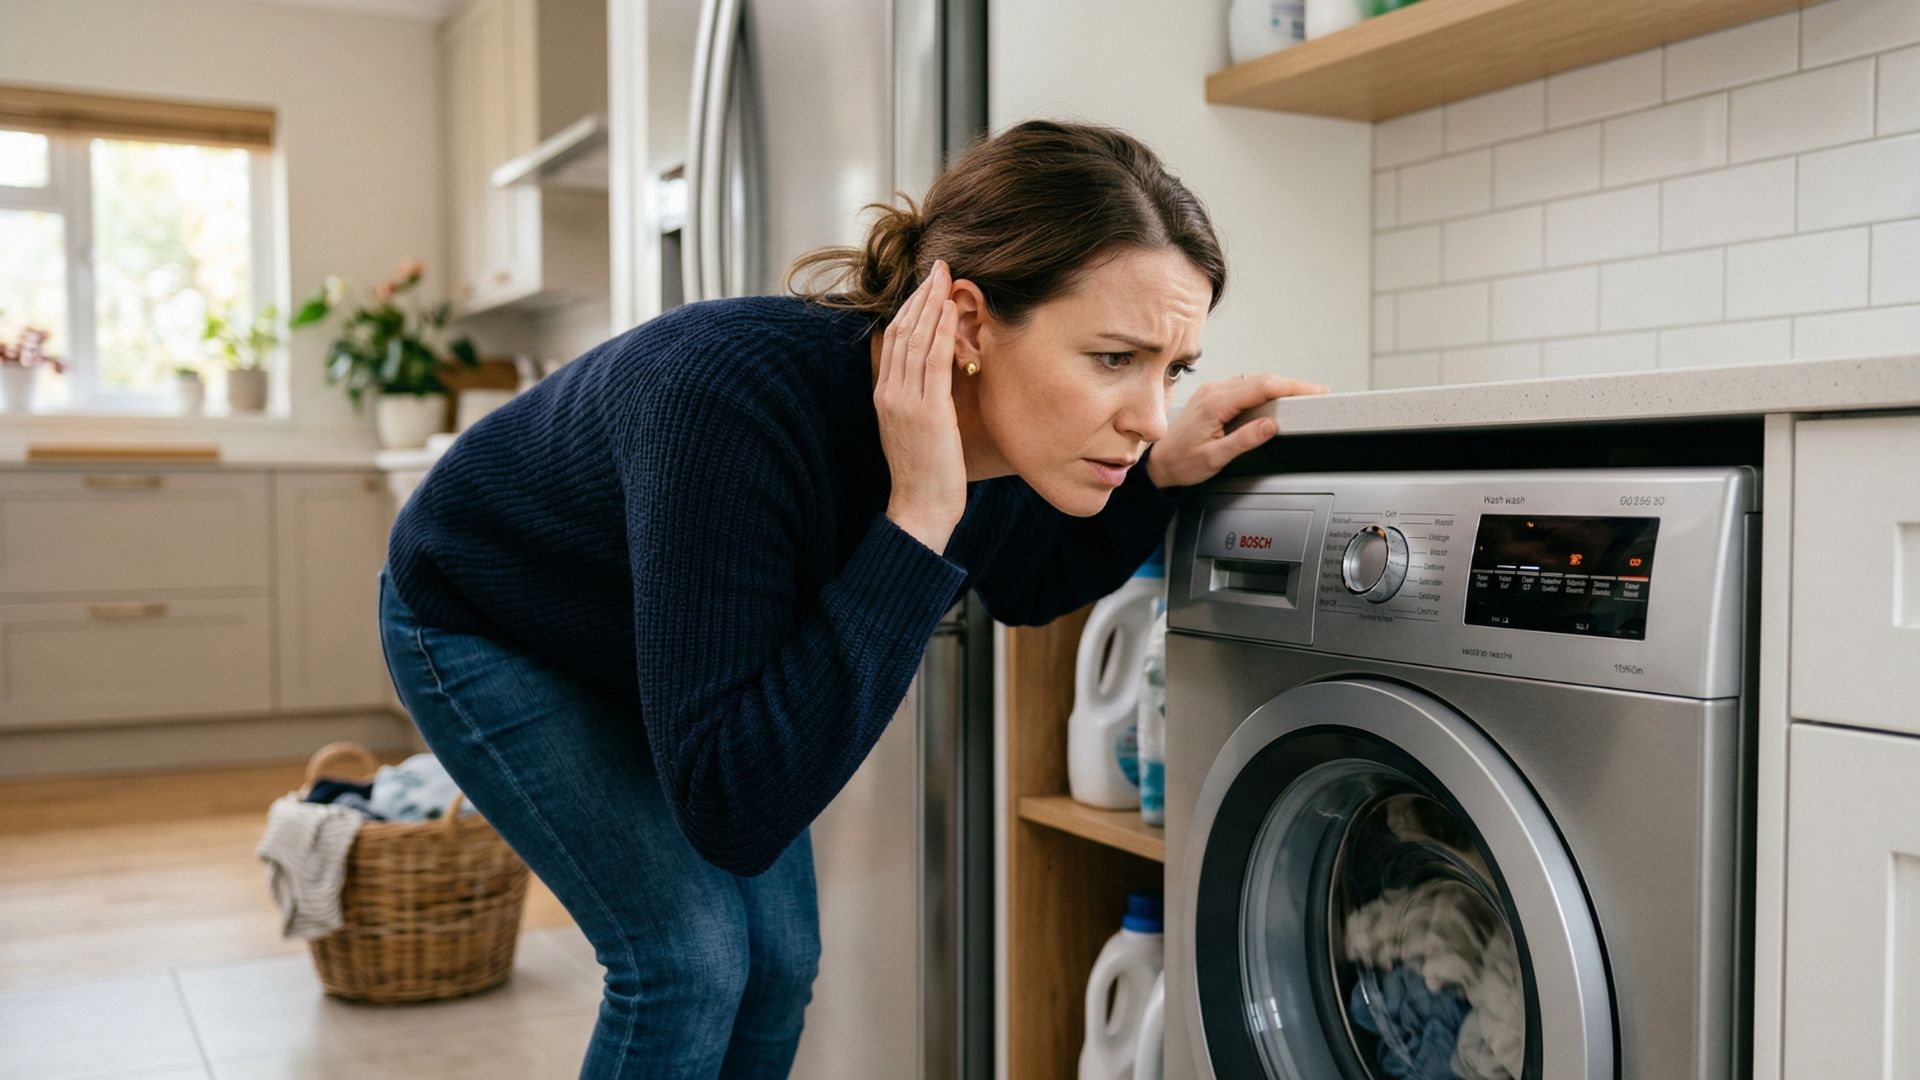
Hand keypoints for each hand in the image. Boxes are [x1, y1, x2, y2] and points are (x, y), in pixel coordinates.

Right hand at [876, 258, 965, 553]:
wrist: (919, 510)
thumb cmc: (926, 476)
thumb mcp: (917, 430)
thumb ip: (921, 399)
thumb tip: (941, 375)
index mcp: (884, 396)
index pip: (893, 340)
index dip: (909, 308)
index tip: (927, 285)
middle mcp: (889, 393)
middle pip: (901, 331)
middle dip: (920, 296)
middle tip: (938, 267)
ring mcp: (905, 401)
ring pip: (915, 339)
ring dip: (931, 303)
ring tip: (946, 276)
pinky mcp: (927, 411)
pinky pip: (932, 360)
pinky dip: (940, 330)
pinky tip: (951, 308)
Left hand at [1146, 373, 1328, 489]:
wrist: (1159, 463)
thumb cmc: (1181, 462)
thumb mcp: (1214, 458)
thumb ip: (1243, 441)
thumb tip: (1269, 426)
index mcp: (1215, 403)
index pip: (1261, 386)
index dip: (1291, 386)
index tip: (1313, 390)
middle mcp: (1213, 391)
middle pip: (1261, 379)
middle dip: (1291, 384)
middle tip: (1316, 393)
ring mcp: (1212, 390)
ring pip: (1253, 380)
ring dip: (1278, 385)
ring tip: (1301, 395)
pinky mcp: (1213, 395)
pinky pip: (1244, 385)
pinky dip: (1264, 389)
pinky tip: (1274, 397)